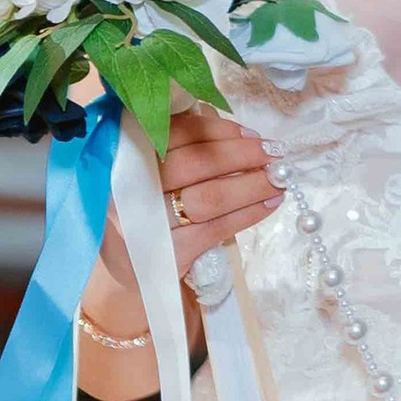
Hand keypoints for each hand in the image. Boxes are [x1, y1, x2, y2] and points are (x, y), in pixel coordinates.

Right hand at [90, 96, 280, 317]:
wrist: (131, 271)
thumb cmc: (147, 211)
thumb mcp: (152, 174)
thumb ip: (184, 145)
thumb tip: (232, 128)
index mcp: (122, 158)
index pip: (174, 133)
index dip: (217, 130)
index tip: (251, 133)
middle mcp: (127, 189)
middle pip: (194, 163)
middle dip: (242, 155)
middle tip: (274, 154)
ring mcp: (144, 224)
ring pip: (209, 197)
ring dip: (251, 185)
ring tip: (278, 180)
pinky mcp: (163, 256)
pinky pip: (214, 229)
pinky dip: (247, 214)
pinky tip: (267, 205)